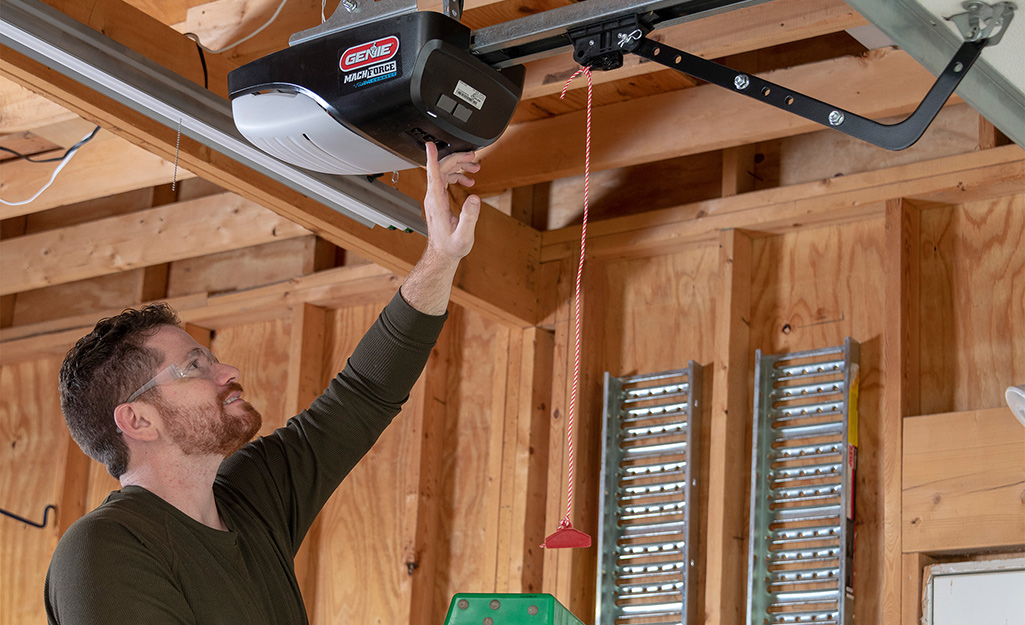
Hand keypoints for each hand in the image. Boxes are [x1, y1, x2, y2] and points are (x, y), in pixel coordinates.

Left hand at [423, 142, 480, 261]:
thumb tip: (475, 198)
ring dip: (459, 166)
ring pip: (443, 172)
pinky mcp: (438, 199)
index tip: (430, 145)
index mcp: (436, 203)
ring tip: (475, 167)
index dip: (432, 158)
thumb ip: (469, 217)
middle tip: (473, 156)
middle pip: (441, 169)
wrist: (443, 253)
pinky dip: (457, 175)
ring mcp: (434, 197)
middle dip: (457, 159)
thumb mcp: (464, 236)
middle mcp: (433, 197)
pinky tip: (468, 180)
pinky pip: (445, 180)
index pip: (433, 175)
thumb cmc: (451, 247)